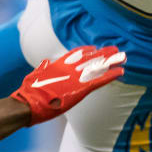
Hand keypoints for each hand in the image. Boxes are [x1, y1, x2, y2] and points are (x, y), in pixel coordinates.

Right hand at [11, 45, 125, 123]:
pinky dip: (111, 76)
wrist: (28, 103)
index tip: (94, 47)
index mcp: (58, 66)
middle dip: (102, 54)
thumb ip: (42, 68)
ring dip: (111, 62)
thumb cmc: (29, 92)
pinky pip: (100, 81)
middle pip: (90, 59)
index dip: (85, 51)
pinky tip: (121, 72)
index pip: (75, 55)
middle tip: (114, 49)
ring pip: (98, 67)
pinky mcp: (80, 89)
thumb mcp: (34, 75)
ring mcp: (76, 78)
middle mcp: (69, 69)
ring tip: (122, 57)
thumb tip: (45, 62)